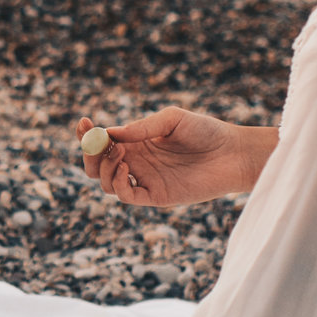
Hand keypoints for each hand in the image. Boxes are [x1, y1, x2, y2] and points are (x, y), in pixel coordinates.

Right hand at [77, 109, 273, 206]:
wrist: (233, 154)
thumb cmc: (206, 131)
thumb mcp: (171, 120)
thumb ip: (142, 128)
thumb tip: (112, 134)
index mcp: (137, 142)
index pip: (103, 143)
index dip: (88, 135)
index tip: (82, 124)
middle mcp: (137, 163)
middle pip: (97, 166)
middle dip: (89, 155)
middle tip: (96, 143)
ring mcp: (145, 180)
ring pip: (106, 182)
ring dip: (105, 167)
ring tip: (122, 153)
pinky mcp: (157, 196)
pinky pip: (126, 195)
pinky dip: (118, 183)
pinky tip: (127, 167)